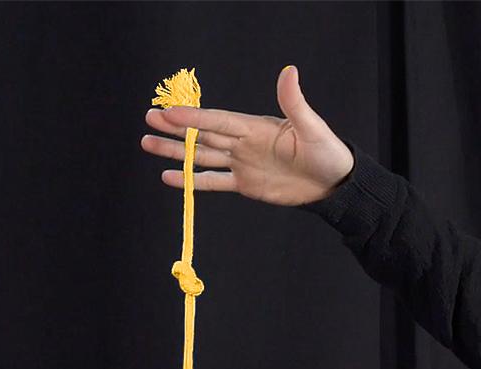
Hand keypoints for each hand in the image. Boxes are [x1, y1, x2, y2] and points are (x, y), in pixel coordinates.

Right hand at [141, 65, 354, 206]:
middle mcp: (243, 143)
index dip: (193, 118)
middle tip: (148, 120)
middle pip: (202, 136)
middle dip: (175, 129)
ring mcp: (241, 163)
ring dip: (175, 152)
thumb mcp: (312, 128)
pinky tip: (170, 178)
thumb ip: (295, 103)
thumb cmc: (326, 152)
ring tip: (148, 144)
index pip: (218, 121)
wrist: (332, 183)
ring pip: (201, 156)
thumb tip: (289, 72)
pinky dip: (191, 182)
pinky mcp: (244, 184)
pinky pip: (213, 182)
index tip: (168, 113)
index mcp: (255, 127)